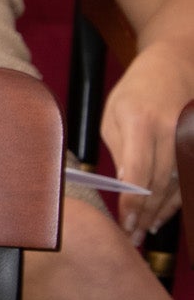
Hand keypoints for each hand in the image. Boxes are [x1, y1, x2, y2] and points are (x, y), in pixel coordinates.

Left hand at [102, 45, 193, 238]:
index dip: (132, 202)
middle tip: (132, 236)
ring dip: (162, 211)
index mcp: (141, 121)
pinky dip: (178, 198)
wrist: (178, 64)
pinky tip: (164, 214)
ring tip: (145, 230)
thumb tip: (122, 186)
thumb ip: (119, 150)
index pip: (138, 171)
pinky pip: (190, 177)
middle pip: (160, 183)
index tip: (125, 223)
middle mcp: (171, 130)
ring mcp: (191, 135)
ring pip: (178, 184)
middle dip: (145, 213)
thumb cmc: (137, 90)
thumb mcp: (113, 114)